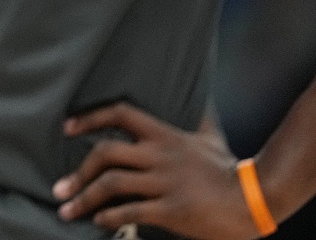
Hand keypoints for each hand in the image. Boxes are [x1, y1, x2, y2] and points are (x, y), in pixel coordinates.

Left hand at [53, 102, 263, 237]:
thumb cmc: (228, 168)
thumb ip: (194, 117)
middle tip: (59, 187)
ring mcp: (166, 183)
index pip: (120, 113)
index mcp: (165, 135)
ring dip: (84, 198)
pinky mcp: (172, 210)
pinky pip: (131, 212)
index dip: (89, 117)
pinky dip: (109, 218)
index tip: (66, 128)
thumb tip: (195, 94)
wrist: (256, 199)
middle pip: (105, 153)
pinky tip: (99, 221)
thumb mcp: (209, 136)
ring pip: (112, 184)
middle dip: (78, 171)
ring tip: (67, 209)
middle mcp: (160, 155)